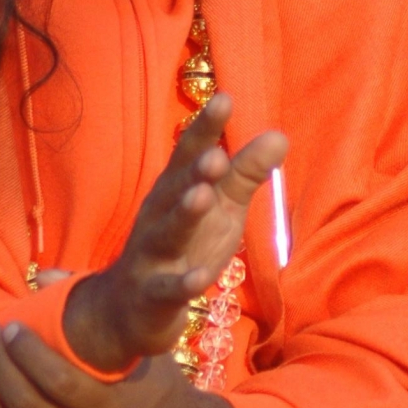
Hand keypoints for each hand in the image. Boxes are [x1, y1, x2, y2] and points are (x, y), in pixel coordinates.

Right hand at [63, 92, 286, 371]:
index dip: (206, 129)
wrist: (128, 309)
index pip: (190, 155)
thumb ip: (244, 173)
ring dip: (183, 215)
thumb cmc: (183, 247)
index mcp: (175, 190)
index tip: (224, 98)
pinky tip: (199, 279)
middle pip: (176, 189)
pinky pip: (168, 289)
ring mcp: (152, 256)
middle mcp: (159, 216)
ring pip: (168, 233)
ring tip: (201, 196)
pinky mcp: (153, 295)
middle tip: (215, 153)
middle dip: (194, 171)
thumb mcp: (219, 208)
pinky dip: (183, 283)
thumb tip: (279, 135)